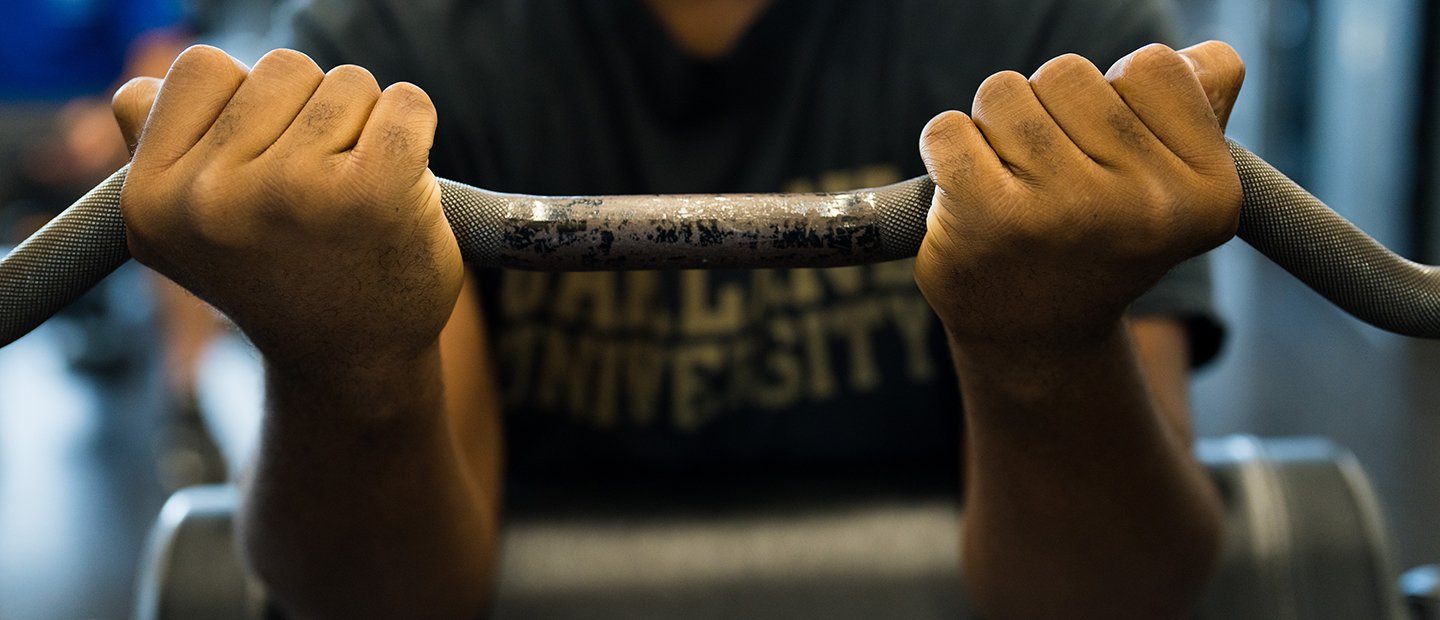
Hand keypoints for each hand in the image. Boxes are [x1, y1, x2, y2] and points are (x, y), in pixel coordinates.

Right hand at [113, 46, 462, 373]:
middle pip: (282, 68)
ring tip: (355, 199)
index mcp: (152, 200)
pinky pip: (408, 103)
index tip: (265, 165)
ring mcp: (293, 192)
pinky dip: (416, 129)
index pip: (202, 68)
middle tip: (320, 195)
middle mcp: (212, 197)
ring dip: (366, 127)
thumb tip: (140, 96)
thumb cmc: (282, 279)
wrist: (353, 367)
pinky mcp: (374, 191)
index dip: (248, 104)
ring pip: (348, 83)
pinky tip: (403, 184)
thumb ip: (159, 156)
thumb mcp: (192, 231)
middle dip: (313, 114)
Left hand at [914, 41, 1244, 355]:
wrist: (1037, 338)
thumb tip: (1207, 58)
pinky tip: (967, 194)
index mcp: (1207, 193)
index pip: (1154, 66)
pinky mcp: (987, 217)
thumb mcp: (1176, 185)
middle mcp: (1144, 206)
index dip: (1120, 96)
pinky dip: (947, 149)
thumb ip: (1200, 106)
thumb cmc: (1103, 239)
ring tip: (1013, 185)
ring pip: (1004, 92)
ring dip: (995, 129)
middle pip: (1070, 73)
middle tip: (1053, 178)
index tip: (1112, 155)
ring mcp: (1064, 212)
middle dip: (1050, 110)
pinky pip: (948, 128)